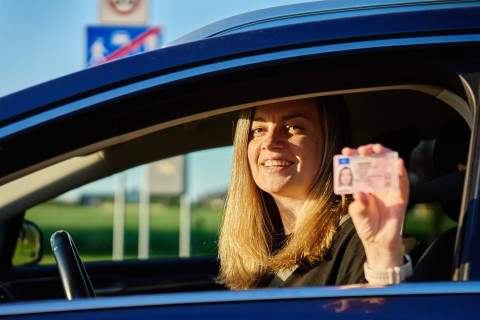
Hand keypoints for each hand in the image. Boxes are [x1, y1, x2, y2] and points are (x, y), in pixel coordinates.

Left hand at [341, 143, 408, 269]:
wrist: (379, 241)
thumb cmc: (366, 224)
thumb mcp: (357, 214)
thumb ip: (358, 205)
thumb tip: (359, 193)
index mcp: (364, 184)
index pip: (359, 165)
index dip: (353, 156)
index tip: (346, 151)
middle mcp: (377, 182)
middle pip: (375, 161)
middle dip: (369, 152)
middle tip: (363, 149)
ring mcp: (390, 188)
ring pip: (390, 166)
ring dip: (386, 155)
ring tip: (379, 149)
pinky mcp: (401, 196)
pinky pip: (403, 182)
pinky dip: (402, 172)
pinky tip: (398, 163)